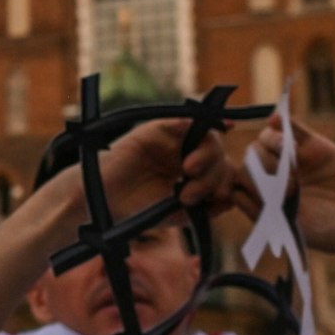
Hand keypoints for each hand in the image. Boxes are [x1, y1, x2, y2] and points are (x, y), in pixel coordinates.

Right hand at [90, 119, 235, 217]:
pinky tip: (195, 134)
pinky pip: (183, 120)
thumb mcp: (178, 215)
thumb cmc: (138, 211)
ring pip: (207, 137)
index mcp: (194, 176)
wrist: (104, 203)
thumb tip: (231, 199)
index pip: (223, 172)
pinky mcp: (158, 130)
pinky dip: (195, 123)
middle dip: (214, 174)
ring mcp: (174, 142)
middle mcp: (187, 156)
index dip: (225, 183)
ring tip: (190, 171)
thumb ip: (205, 208)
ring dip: (207, 153)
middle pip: (218, 155)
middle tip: (192, 193)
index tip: (217, 199)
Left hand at [234, 115, 334, 263]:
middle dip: (263, 166)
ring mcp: (293, 159)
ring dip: (272, 143)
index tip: (267, 194)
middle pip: (251, 158)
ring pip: (266, 140)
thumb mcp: (297, 229)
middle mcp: (274, 176)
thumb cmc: (331, 232)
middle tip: (291, 185)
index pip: (240, 181)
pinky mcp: (312, 146)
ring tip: (291, 157)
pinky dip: (283, 121)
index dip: (247, 182)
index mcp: (265, 197)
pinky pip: (292, 127)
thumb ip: (267, 212)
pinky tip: (279, 120)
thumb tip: (236, 193)